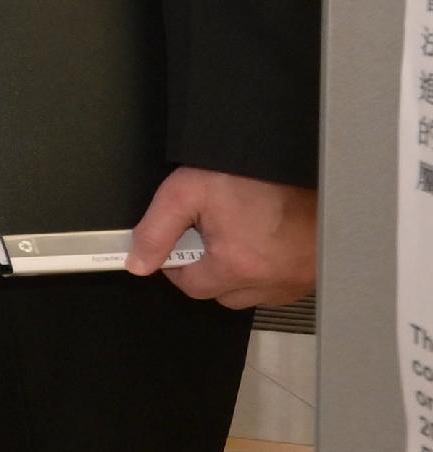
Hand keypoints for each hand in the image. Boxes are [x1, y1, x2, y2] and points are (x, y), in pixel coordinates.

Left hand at [126, 166, 316, 308]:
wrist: (301, 157)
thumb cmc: (252, 173)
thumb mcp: (187, 191)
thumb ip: (155, 230)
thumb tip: (138, 264)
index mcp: (237, 265)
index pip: (191, 287)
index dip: (179, 265)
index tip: (182, 243)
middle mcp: (271, 281)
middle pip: (222, 294)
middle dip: (209, 270)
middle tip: (212, 234)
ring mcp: (296, 280)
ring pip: (252, 294)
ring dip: (239, 273)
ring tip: (240, 235)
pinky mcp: (313, 275)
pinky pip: (279, 287)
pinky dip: (266, 271)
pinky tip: (264, 242)